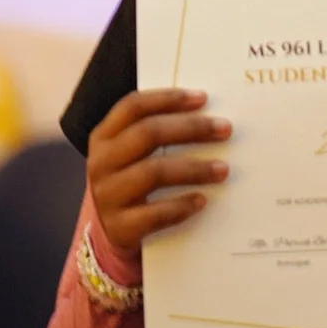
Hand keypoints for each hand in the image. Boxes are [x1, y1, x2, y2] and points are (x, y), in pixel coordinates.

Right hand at [86, 87, 231, 258]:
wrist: (109, 230)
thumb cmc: (131, 179)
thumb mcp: (131, 153)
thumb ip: (156, 132)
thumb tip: (208, 116)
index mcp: (103, 136)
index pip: (133, 107)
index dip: (168, 99)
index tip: (203, 98)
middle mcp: (101, 163)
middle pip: (147, 134)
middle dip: (191, 128)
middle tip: (225, 128)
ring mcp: (108, 196)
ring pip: (153, 172)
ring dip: (194, 168)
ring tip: (223, 169)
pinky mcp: (119, 227)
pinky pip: (154, 214)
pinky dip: (181, 205)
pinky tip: (202, 200)